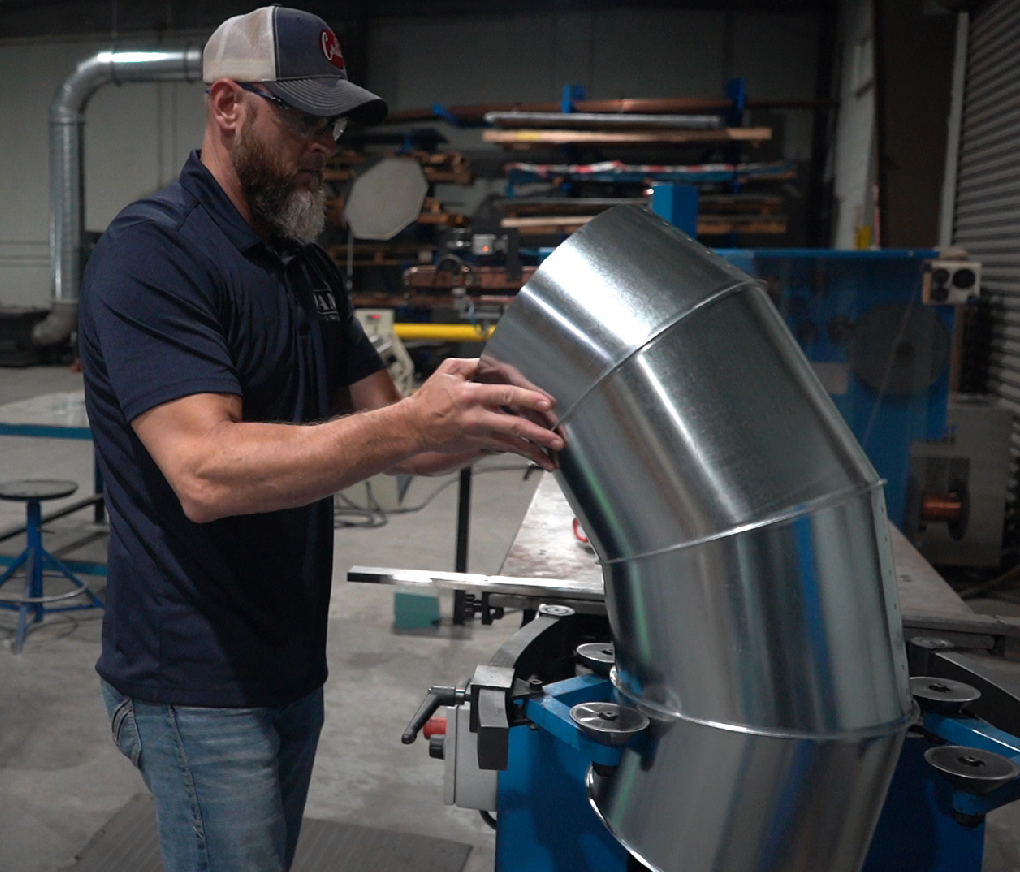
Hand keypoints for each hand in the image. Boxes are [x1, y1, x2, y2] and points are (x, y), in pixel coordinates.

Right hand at [403, 358, 562, 470]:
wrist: (413, 427)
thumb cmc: (430, 397)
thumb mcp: (448, 371)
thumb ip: (474, 364)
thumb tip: (498, 358)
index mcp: (470, 394)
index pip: (503, 395)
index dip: (526, 398)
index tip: (546, 403)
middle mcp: (477, 416)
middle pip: (512, 424)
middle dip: (537, 432)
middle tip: (557, 436)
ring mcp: (479, 433)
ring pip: (512, 442)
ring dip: (535, 449)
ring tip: (555, 454)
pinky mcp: (479, 443)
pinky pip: (506, 449)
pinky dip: (525, 453)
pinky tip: (541, 458)